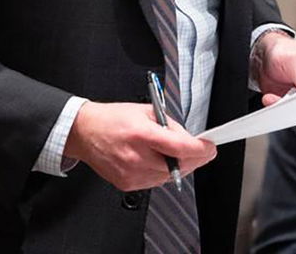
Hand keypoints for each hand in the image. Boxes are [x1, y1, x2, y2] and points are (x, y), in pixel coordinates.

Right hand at [63, 102, 215, 191]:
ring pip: (169, 177)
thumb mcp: (145, 111)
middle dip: (195, 158)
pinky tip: (158, 160)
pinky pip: (156, 182)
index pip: (180, 147)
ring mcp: (131, 174)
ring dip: (180, 166)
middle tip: (201, 150)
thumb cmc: (112, 119)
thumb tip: (188, 138)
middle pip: (179, 165)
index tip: (210, 147)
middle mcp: (136, 157)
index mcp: (141, 134)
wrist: (85, 133)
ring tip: (174, 152)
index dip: (200, 149)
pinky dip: (163, 173)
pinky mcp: (127, 184)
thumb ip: (169, 125)